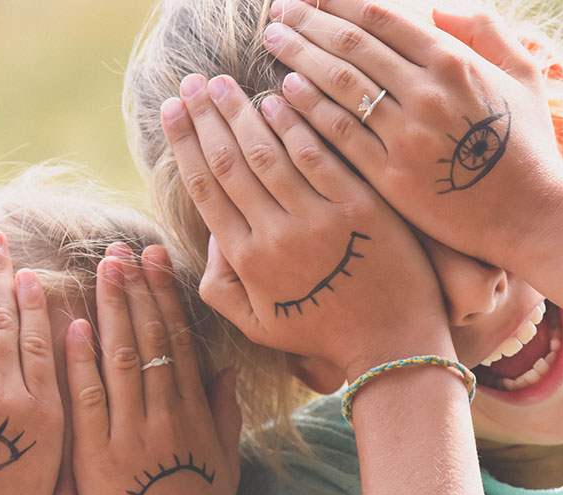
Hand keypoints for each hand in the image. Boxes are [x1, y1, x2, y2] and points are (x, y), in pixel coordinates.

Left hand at [65, 243, 241, 494]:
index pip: (180, 343)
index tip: (155, 262)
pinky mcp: (97, 460)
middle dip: (136, 291)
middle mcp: (164, 418)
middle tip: (122, 250)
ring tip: (102, 271)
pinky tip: (74, 327)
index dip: (166, 298)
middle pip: (150, 342)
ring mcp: (130, 437)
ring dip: (110, 312)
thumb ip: (226, 415)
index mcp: (195, 416)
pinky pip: (89, 403)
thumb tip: (226, 369)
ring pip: (120, 361)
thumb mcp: (227, 466)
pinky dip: (81, 363)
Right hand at [161, 73, 450, 377]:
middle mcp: (275, 235)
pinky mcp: (358, 205)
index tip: (172, 112)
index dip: (185, 146)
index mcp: (247, 262)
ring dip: (241, 112)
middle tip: (189, 83)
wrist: (390, 344)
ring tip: (221, 83)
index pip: (207, 190)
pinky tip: (278, 96)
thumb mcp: (257, 326)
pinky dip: (296, 123)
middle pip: (231, 163)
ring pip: (268, 152)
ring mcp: (318, 218)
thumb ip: (220, 287)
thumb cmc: (320, 333)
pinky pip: (318, 155)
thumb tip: (211, 238)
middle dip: (204, 119)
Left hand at [264, 0, 562, 266]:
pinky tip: (284, 94)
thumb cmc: (524, 146)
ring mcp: (406, 137)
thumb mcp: (521, 75)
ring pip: (340, 87)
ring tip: (273, 43)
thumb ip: (484, 32)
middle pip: (352, 48)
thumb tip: (438, 9)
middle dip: (309, 25)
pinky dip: (310, 111)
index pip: (382, 19)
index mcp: (454, 62)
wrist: (527, 215)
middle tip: (277, 13)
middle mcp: (425, 94)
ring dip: (300, 59)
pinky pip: (340, 137)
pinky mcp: (390, 178)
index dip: (339, 2)